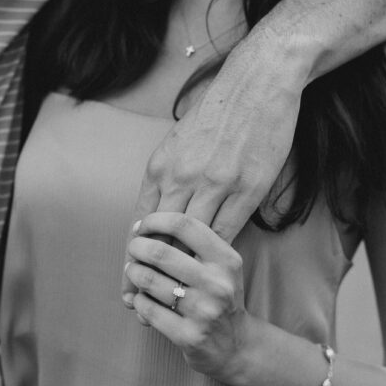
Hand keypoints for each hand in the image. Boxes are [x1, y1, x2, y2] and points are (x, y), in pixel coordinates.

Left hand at [121, 32, 301, 304]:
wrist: (259, 82)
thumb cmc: (221, 109)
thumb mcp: (180, 140)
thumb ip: (169, 172)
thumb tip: (160, 200)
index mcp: (163, 165)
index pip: (142, 220)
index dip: (133, 254)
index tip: (127, 278)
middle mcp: (183, 178)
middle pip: (159, 237)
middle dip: (145, 273)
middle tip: (136, 303)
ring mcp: (215, 184)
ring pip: (189, 241)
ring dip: (179, 272)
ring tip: (172, 299)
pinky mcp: (247, 189)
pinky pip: (225, 231)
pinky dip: (213, 255)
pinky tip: (209, 275)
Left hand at [124, 212, 255, 384]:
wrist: (236, 346)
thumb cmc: (220, 297)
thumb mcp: (222, 266)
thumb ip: (194, 244)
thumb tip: (144, 225)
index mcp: (227, 260)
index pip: (185, 225)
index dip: (155, 220)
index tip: (141, 225)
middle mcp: (217, 284)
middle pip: (161, 252)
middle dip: (137, 247)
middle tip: (133, 249)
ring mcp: (203, 312)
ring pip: (149, 280)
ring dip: (133, 272)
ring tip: (133, 271)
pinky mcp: (188, 336)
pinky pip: (147, 308)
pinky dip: (138, 299)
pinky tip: (141, 298)